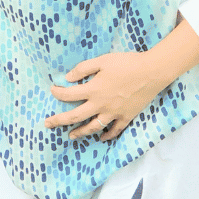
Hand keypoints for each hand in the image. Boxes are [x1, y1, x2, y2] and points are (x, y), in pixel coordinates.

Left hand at [44, 51, 165, 141]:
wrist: (151, 72)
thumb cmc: (126, 63)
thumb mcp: (102, 60)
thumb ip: (83, 69)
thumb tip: (67, 78)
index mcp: (94, 90)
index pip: (70, 95)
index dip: (58, 93)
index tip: (52, 90)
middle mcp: (101, 105)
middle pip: (76, 116)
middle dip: (59, 121)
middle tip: (47, 124)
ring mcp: (114, 113)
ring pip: (93, 127)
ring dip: (80, 132)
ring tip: (70, 136)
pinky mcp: (126, 117)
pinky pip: (114, 130)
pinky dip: (107, 135)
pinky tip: (101, 137)